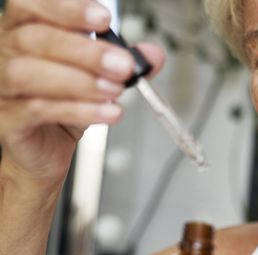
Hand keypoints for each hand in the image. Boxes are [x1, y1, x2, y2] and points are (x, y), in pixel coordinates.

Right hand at [0, 0, 164, 185]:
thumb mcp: (98, 78)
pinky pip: (37, 110)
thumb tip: (153, 55)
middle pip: (35, 39)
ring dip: (81, 81)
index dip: (67, 8)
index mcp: (23, 31)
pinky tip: (107, 112)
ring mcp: (1, 86)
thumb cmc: (63, 104)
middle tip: (123, 67)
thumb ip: (124, 62)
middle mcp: (5, 53)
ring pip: (29, 73)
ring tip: (114, 91)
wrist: (45, 148)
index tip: (103, 19)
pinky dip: (79, 110)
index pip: (31, 5)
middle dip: (87, 52)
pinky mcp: (6, 120)